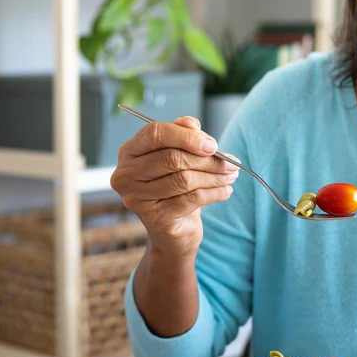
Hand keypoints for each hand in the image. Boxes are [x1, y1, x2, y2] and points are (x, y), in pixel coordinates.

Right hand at [110, 116, 238, 256]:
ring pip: (184, 179)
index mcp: (128, 152)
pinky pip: (191, 199)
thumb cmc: (173, 189)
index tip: (212, 144)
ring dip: (214, 176)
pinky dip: (214, 193)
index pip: (154, 134)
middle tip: (231, 162)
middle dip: (207, 159)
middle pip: (171, 158)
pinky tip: (225, 191)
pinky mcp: (154, 218)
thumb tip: (191, 124)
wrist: (171, 232)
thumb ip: (182, 135)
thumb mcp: (178, 156)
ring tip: (231, 175)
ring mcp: (136, 198)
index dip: (185, 136)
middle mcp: (126, 175)